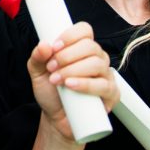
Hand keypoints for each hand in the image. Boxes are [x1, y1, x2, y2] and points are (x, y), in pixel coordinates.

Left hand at [27, 21, 119, 140]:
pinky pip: (104, 86)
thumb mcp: (37, 72)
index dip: (70, 35)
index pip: (85, 30)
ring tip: (57, 80)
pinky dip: (86, 84)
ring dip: (73, 70)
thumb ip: (37, 57)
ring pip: (97, 64)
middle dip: (67, 56)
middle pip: (90, 46)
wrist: (57, 118)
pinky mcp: (111, 94)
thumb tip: (44, 45)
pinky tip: (71, 86)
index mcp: (82, 49)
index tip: (54, 47)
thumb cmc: (51, 91)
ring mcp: (106, 76)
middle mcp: (97, 59)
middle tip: (51, 68)